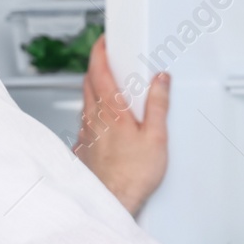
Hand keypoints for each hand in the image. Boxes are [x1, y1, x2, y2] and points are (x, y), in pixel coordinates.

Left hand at [74, 37, 169, 215]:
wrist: (113, 202)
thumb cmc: (133, 175)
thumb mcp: (156, 137)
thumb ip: (158, 105)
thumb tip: (160, 80)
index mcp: (111, 111)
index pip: (98, 70)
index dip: (98, 51)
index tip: (102, 41)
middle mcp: (93, 119)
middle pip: (88, 82)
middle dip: (96, 67)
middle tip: (108, 59)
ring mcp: (86, 134)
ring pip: (85, 102)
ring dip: (93, 89)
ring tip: (108, 87)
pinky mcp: (84, 148)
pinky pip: (85, 122)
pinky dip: (93, 113)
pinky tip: (103, 121)